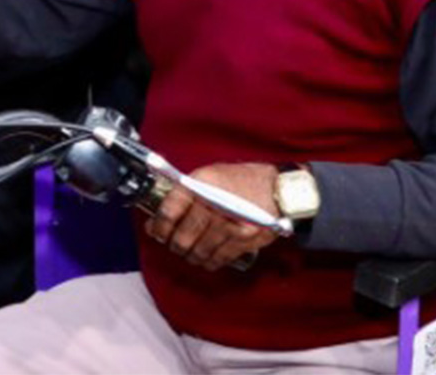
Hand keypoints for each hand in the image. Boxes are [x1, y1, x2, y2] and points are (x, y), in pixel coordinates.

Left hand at [146, 162, 279, 270]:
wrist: (280, 190)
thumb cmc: (243, 180)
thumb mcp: (211, 175)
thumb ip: (187, 192)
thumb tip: (162, 214)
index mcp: (202, 184)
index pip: (170, 209)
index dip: (159, 225)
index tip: (156, 231)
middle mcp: (215, 204)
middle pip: (183, 236)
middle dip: (173, 244)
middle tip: (172, 243)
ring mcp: (230, 225)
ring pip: (198, 251)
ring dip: (189, 254)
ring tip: (188, 250)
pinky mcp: (244, 241)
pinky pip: (218, 258)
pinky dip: (208, 261)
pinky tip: (205, 257)